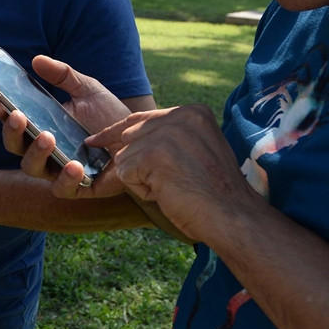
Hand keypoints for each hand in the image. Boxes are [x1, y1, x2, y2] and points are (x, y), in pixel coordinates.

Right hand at [0, 54, 131, 199]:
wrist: (142, 140)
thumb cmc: (111, 116)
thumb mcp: (88, 90)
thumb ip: (63, 76)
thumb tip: (37, 59)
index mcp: (42, 126)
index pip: (15, 122)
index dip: (1, 114)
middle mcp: (45, 150)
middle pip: (16, 147)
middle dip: (13, 132)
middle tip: (19, 116)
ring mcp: (59, 169)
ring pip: (32, 168)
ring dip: (36, 153)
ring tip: (48, 137)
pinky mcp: (79, 187)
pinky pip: (61, 189)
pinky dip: (65, 179)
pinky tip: (74, 164)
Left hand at [89, 104, 256, 241]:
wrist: (233, 216)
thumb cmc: (215, 192)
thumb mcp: (197, 151)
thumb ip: (170, 138)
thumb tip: (125, 137)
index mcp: (193, 112)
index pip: (141, 117)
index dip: (117, 131)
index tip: (96, 140)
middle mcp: (180, 116)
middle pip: (129, 136)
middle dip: (138, 162)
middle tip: (171, 180)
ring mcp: (166, 134)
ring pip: (124, 156)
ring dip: (141, 179)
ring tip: (173, 188)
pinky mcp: (153, 155)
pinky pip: (124, 172)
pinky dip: (141, 190)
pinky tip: (167, 193)